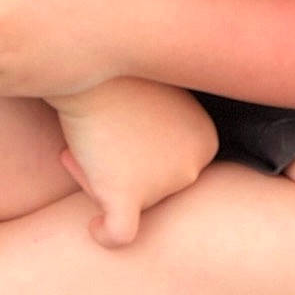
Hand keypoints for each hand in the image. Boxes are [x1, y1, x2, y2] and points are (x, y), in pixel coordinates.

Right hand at [54, 79, 218, 247]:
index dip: (142, 156)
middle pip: (151, 190)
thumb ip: (166, 131)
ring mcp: (165, 183)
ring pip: (127, 203)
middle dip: (121, 169)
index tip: (123, 127)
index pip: (170, 171)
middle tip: (100, 134)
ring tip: (88, 144)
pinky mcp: (128, 194)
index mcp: (206, 142)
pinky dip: (105, 234)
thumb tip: (149, 155)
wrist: (90, 60)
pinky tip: (93, 227)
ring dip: (103, 182)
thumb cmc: (120, 75)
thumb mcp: (161, 96)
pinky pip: (119, 233)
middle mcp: (193, 166)